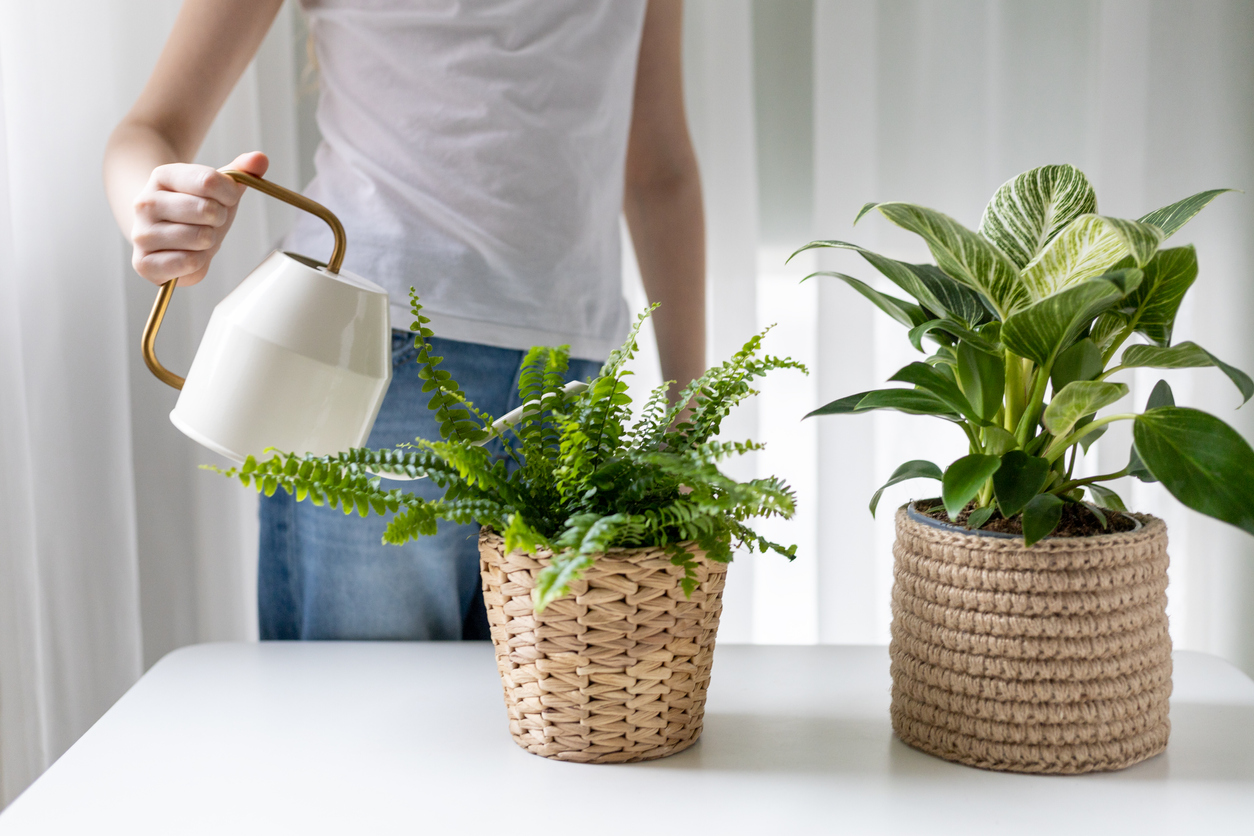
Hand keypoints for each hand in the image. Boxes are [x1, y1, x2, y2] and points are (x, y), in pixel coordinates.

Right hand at [129, 151, 267, 285]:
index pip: (209, 181)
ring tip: (197, 237)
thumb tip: (260, 158)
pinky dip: (199, 262)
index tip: (228, 198)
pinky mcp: (144, 263)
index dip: (230, 193)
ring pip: (200, 238)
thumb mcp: (218, 187)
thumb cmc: (194, 209)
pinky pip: (189, 263)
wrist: (163, 235)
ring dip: (209, 241)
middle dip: (219, 218)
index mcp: (162, 176)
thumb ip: (241, 172)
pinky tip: (188, 254)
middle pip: (206, 209)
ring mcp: (142, 233)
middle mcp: (145, 203)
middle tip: (209, 220)